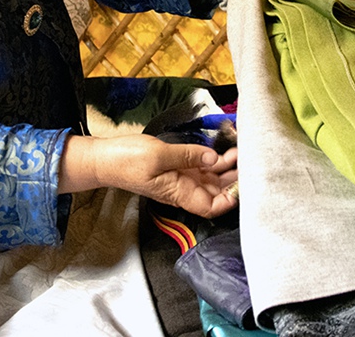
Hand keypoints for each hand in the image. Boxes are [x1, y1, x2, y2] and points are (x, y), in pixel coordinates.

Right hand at [60, 134, 239, 218]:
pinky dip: (215, 158)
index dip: (230, 200)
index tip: (242, 183)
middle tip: (248, 159)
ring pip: (212, 178)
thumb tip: (214, 158)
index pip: (211, 207)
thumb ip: (188, 156)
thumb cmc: (127, 160)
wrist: (106, 158)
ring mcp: (182, 177)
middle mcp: (184, 188)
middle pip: (217, 192)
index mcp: (179, 193)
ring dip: (227, 167)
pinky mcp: (179, 166)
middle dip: (234, 179)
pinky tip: (224, 147)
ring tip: (238, 150)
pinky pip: (202, 166)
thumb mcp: (158, 155)